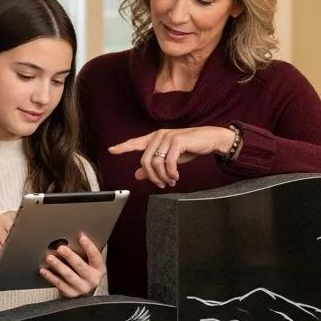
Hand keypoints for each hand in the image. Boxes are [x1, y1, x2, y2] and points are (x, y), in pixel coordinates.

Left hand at [40, 233, 105, 297]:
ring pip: (68, 275)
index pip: (95, 256)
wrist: (82, 292)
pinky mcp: (71, 294)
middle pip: (80, 266)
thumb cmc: (84, 272)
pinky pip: (59, 284)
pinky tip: (44, 270)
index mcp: (99, 269)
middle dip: (69, 256)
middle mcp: (92, 280)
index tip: (81, 237)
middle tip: (60, 248)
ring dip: (58, 265)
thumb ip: (84, 253)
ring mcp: (81, 288)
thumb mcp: (89, 263)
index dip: (89, 246)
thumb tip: (72, 237)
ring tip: (49, 258)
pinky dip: (50, 276)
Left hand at [108, 126, 234, 187]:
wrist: (209, 139)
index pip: (135, 143)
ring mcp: (167, 137)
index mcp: (154, 138)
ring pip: (156, 163)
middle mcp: (158, 135)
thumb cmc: (188, 148)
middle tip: (162, 184)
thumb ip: (153, 166)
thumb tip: (137, 175)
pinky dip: (171, 172)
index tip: (111, 150)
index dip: (123, 147)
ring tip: (171, 181)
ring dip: (163, 176)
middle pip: (145, 161)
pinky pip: (168, 162)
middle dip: (152, 176)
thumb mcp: (168, 159)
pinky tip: (176, 176)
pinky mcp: (177, 141)